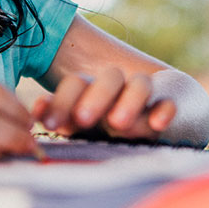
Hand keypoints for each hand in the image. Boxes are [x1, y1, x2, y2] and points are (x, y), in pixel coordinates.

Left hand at [31, 67, 175, 141]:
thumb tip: (36, 112)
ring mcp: (146, 98)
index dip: (61, 102)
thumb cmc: (106, 128)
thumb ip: (61, 118)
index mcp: (93, 91)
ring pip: (140, 85)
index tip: (48, 124)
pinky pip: (170, 103)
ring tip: (117, 123)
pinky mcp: (172, 106)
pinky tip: (158, 124)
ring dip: (129, 101)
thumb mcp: (83, 127)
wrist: (157, 120)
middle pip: (109, 79)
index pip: (76, 84)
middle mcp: (119, 90)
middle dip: (95, 98)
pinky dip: (165, 111)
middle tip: (83, 119)